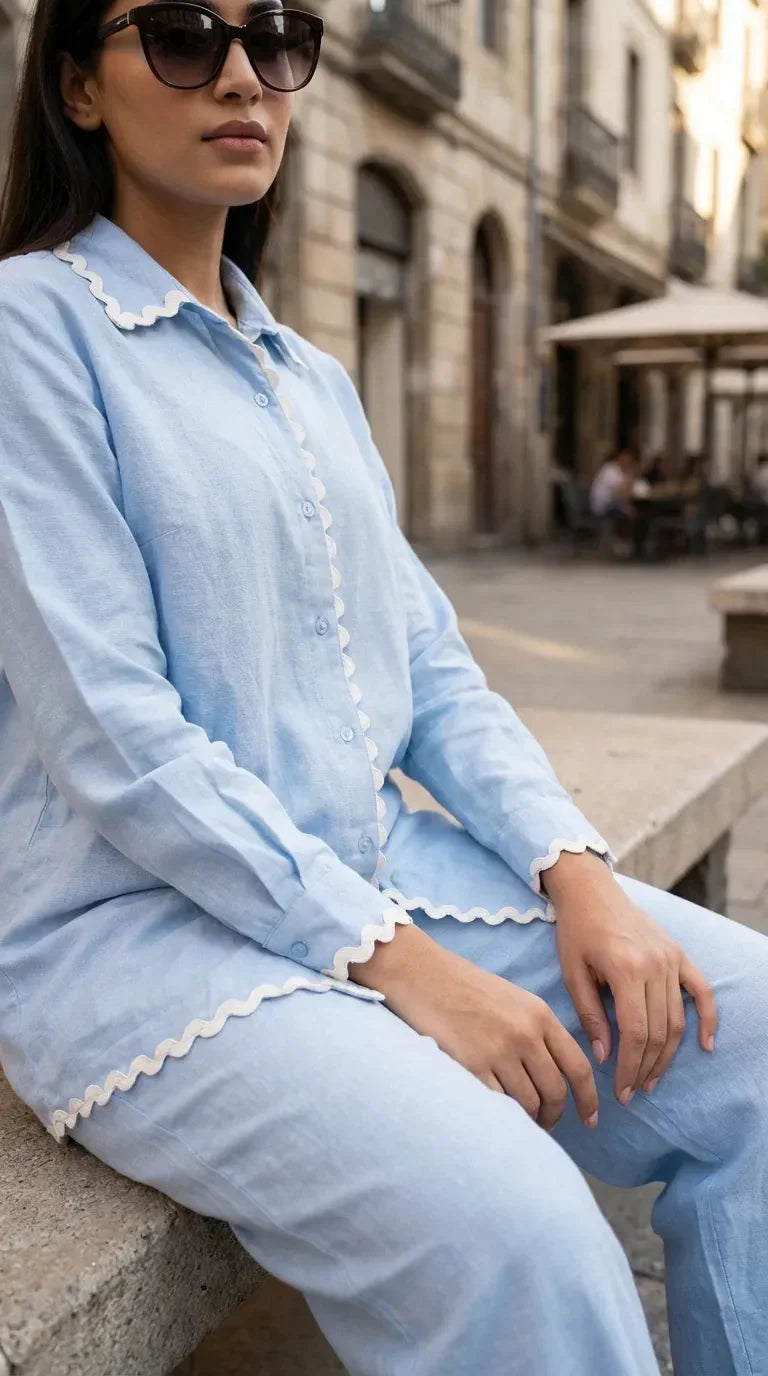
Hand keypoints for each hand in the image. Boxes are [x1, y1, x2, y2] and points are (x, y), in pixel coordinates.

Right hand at [349, 924, 598, 1131]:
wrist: (420, 973)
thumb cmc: (463, 986)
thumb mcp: (512, 999)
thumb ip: (536, 1030)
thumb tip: (552, 1072)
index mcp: (540, 1015)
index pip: (578, 1067)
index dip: (588, 1099)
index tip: (590, 1119)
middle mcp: (525, 1034)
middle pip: (555, 1091)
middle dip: (555, 1115)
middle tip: (546, 1123)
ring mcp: (499, 1051)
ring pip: (529, 1103)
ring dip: (528, 1119)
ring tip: (520, 1121)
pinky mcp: (472, 1065)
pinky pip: (498, 1104)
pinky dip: (502, 1115)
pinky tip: (497, 1115)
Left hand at [545, 852, 716, 1104]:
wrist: (591, 891)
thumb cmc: (576, 930)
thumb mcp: (573, 973)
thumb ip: (590, 1015)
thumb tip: (605, 1056)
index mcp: (626, 969)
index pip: (635, 1032)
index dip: (629, 1066)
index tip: (620, 1090)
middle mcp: (655, 965)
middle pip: (658, 1031)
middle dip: (646, 1067)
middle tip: (633, 1091)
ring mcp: (671, 959)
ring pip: (677, 1019)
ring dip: (667, 1053)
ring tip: (651, 1078)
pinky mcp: (678, 954)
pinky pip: (701, 990)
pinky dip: (707, 1019)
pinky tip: (705, 1045)